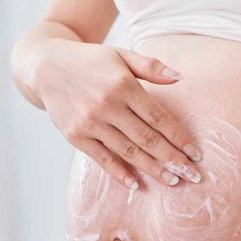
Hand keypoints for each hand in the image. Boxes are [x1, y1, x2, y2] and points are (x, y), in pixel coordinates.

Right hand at [24, 38, 201, 188]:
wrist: (46, 67)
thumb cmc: (91, 61)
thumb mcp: (121, 55)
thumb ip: (151, 66)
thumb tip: (181, 77)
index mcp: (123, 85)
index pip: (158, 117)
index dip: (178, 137)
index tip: (195, 154)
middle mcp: (107, 105)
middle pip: (147, 138)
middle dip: (172, 159)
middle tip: (192, 175)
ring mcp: (90, 122)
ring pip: (128, 151)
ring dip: (152, 169)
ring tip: (172, 181)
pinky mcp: (76, 136)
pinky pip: (101, 158)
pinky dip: (118, 173)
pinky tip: (135, 185)